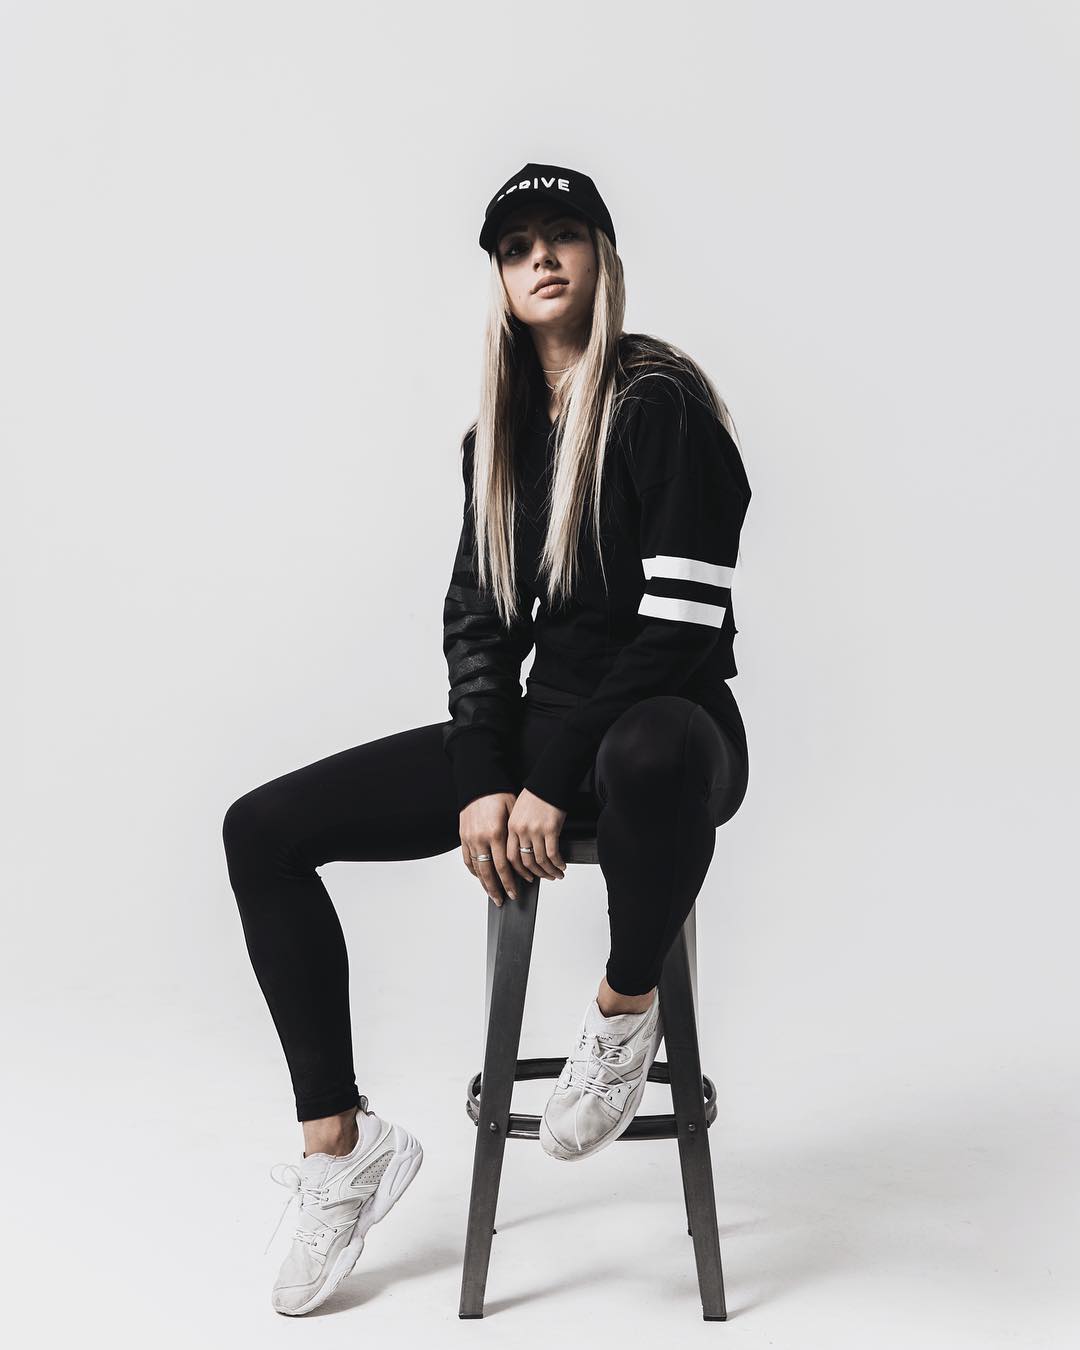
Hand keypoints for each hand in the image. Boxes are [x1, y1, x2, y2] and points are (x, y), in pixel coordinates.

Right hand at [459, 791, 520, 906]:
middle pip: (488, 873)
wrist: (479, 782)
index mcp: (495, 834)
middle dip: (496, 889)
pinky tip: (479, 877)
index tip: (515, 893)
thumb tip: (523, 856)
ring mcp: (469, 839)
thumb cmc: (498, 795)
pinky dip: (473, 870)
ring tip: (492, 894)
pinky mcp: (463, 836)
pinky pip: (467, 858)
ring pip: (476, 868)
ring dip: (484, 884)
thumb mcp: (513, 813)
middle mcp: (480, 839)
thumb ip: (514, 836)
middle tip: (502, 901)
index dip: (510, 882)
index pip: (503, 867)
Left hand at [506, 788, 565, 883]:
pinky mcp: (551, 829)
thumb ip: (519, 831)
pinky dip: (558, 863)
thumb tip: (526, 851)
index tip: (525, 877)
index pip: (511, 856)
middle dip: (536, 875)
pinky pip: (553, 854)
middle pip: (525, 862)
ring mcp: (536, 831)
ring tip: (556, 874)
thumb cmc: (536, 796)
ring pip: (540, 861)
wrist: (549, 782)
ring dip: (549, 871)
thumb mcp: (519, 813)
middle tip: (544, 878)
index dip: (518, 871)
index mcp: (512, 827)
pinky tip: (562, 865)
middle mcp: (522, 830)